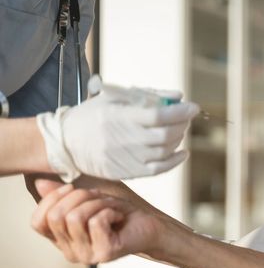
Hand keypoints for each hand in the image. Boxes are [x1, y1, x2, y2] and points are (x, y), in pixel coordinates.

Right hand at [31, 179, 161, 262]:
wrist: (150, 226)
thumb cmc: (120, 213)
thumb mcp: (88, 200)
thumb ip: (63, 196)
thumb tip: (39, 183)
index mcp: (62, 240)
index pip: (38, 223)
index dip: (50, 200)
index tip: (71, 187)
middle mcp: (70, 252)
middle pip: (56, 216)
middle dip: (79, 197)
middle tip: (100, 197)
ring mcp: (87, 255)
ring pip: (76, 217)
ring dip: (97, 203)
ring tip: (111, 207)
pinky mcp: (104, 253)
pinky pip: (96, 222)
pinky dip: (110, 211)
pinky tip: (119, 217)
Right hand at [36, 84, 199, 181]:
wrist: (67, 143)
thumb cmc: (93, 115)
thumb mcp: (115, 97)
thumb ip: (149, 94)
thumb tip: (178, 96)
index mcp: (119, 116)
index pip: (157, 115)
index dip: (180, 112)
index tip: (192, 107)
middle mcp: (122, 139)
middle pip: (164, 135)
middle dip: (182, 125)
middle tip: (186, 117)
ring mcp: (125, 158)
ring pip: (163, 152)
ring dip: (178, 139)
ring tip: (179, 130)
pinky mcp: (126, 172)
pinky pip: (157, 170)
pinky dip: (174, 161)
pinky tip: (182, 152)